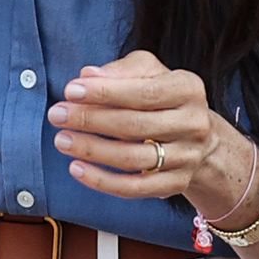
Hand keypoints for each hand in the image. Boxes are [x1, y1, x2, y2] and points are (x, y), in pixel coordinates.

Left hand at [49, 52, 258, 225]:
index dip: (104, 92)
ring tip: (62, 140)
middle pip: (135, 125)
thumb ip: (122, 70)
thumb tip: (88, 75)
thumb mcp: (151, 73)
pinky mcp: (175, 184)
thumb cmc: (164, 99)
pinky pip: (134, 188)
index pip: (143, 92)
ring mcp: (187, 158)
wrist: (201, 140)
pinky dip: (102, 181)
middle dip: (90, 120)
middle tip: (57, 114)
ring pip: (132, 158)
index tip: (71, 90)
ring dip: (91, 150)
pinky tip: (77, 168)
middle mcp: (194, 124)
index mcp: (188, 89)